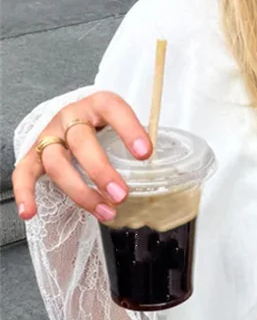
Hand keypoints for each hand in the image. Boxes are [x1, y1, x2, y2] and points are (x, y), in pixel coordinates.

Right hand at [12, 91, 150, 222]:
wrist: (71, 122)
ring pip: (56, 162)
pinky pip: (24, 173)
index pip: (112, 108)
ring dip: (80, 191)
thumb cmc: (104, 130)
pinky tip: (30, 212)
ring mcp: (50, 137)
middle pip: (81, 141)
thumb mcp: (124, 130)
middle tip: (122, 195)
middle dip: (101, 171)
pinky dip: (25, 193)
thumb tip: (169, 177)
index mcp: (97, 106)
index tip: (145, 153)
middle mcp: (70, 118)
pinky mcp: (34, 155)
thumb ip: (139, 148)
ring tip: (106, 213)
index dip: (128, 129)